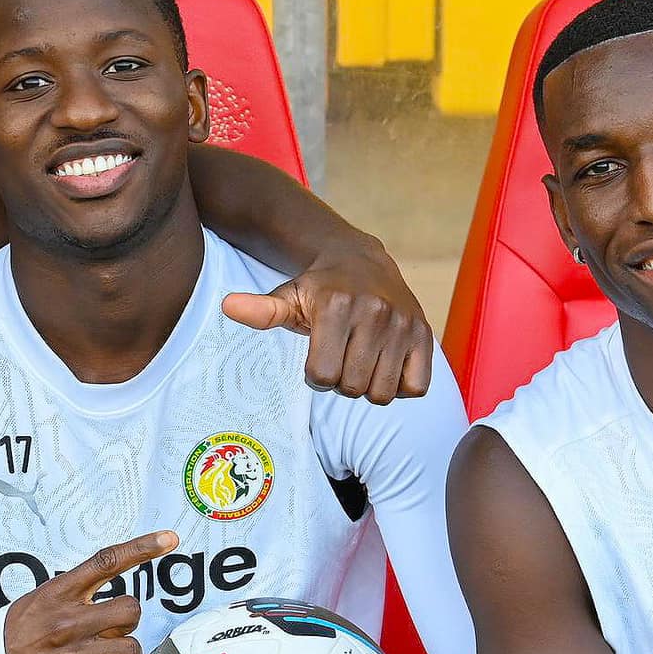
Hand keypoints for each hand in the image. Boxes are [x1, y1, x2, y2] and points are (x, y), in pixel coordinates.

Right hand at [3, 531, 174, 653]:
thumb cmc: (17, 633)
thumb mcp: (40, 599)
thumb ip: (77, 592)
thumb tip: (119, 592)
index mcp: (57, 593)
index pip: (106, 562)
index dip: (142, 547)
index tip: (169, 538)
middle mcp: (66, 621)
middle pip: (131, 609)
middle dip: (128, 620)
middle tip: (110, 628)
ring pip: (132, 648)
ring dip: (124, 651)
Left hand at [221, 237, 432, 404]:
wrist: (362, 260)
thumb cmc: (319, 288)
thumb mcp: (289, 296)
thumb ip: (261, 310)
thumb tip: (228, 306)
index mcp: (336, 307)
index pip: (321, 377)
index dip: (316, 375)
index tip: (319, 356)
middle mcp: (374, 312)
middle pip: (351, 388)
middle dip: (342, 381)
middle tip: (341, 357)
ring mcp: (403, 324)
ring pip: (382, 393)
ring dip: (369, 387)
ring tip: (362, 362)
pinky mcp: (424, 335)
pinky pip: (415, 388)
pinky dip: (401, 386)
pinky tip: (387, 365)